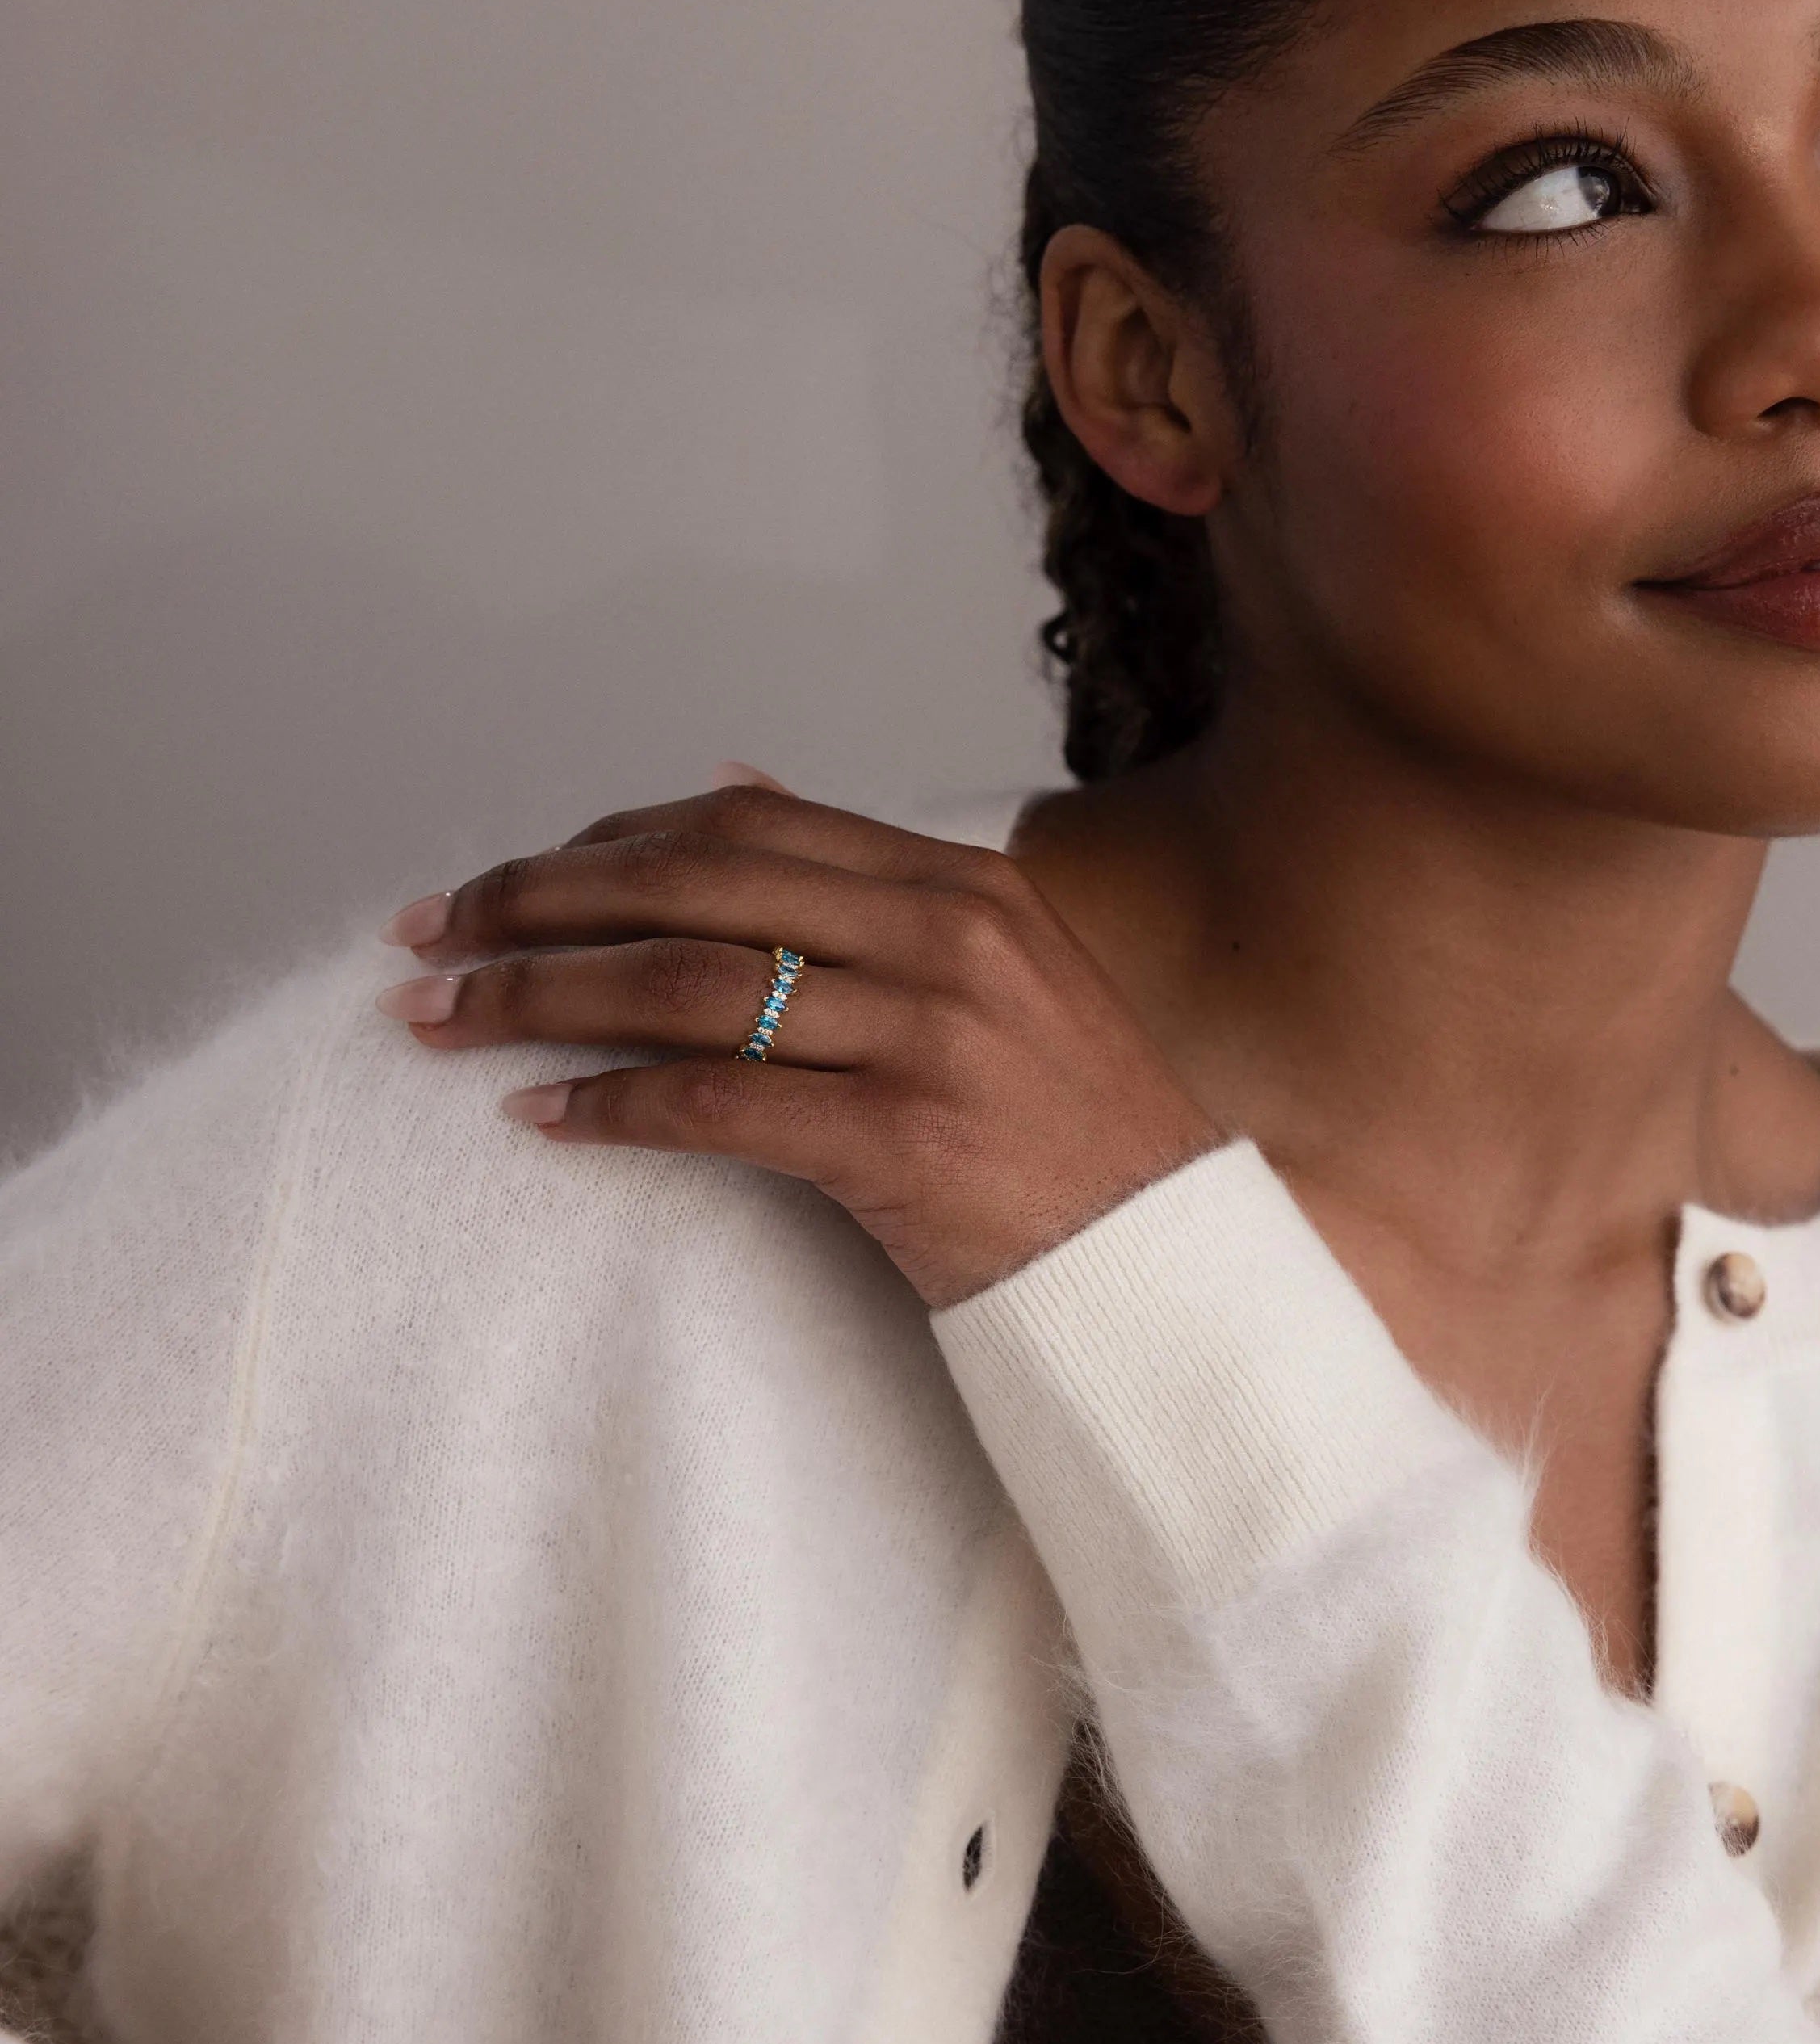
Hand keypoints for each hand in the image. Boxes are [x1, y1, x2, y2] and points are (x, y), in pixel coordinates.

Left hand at [375, 780, 1223, 1304]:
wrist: (1163, 1256)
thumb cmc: (1070, 1122)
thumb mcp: (998, 965)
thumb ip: (870, 879)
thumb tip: (729, 787)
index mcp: (961, 884)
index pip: (741, 829)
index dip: (603, 842)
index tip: (512, 875)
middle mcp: (944, 939)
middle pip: (692, 887)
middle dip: (538, 902)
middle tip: (432, 931)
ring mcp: (927, 1037)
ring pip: (687, 987)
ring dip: (542, 999)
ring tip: (447, 1017)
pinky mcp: (904, 1142)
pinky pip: (720, 1108)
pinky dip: (614, 1109)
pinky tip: (542, 1119)